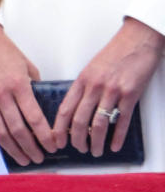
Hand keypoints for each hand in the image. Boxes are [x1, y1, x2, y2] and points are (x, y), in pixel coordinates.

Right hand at [0, 23, 55, 164]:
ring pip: (3, 131)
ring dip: (15, 148)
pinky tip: (8, 146)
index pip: (34, 117)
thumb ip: (34, 82)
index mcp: (19, 85)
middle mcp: (5, 94)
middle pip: (19, 129)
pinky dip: (1, 138)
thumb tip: (40, 98)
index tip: (53, 144)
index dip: (44, 135)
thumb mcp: (26, 64)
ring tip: (25, 159)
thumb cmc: (3, 49)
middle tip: (41, 158)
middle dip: (32, 147)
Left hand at [52, 17, 164, 156]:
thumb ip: (84, 87)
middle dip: (77, 138)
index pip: (65, 108)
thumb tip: (77, 108)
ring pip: (99, 123)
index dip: (59, 127)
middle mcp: (94, 86)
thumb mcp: (92, 69)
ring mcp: (112, 91)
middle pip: (80, 119)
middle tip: (78, 149)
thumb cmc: (114, 54)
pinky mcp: (131, 94)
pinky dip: (117, 136)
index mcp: (82, 80)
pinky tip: (114, 146)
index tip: (56, 139)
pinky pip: (122, 120)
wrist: (136, 41)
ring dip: (96, 141)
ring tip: (96, 151)